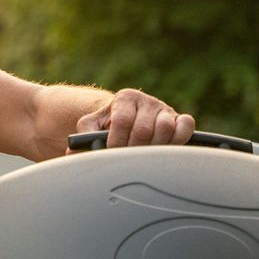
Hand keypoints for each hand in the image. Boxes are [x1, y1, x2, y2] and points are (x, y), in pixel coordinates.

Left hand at [78, 88, 194, 147]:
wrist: (127, 120)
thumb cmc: (108, 126)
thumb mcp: (92, 128)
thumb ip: (83, 138)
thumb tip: (72, 155)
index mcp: (124, 98)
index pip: (122, 121)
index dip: (116, 142)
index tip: (113, 153)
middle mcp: (145, 101)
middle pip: (143, 129)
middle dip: (134, 150)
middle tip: (128, 160)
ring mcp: (164, 109)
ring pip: (165, 128)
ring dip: (154, 147)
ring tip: (144, 156)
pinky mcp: (179, 118)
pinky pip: (186, 125)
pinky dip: (179, 138)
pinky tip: (166, 149)